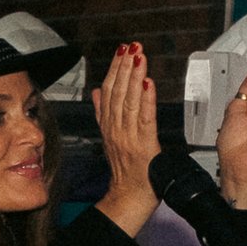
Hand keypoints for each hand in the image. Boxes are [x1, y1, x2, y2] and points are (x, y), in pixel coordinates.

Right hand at [89, 43, 160, 236]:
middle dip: (125, 66)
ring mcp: (128, 136)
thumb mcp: (110, 139)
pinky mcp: (143, 145)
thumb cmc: (125, 174)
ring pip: (129, 101)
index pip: (110, 91)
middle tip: (131, 46)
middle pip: (118, 92)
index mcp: (109, 125)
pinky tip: (148, 84)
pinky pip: (144, 119)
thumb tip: (97, 93)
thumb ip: (103, 114)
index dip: (115, 69)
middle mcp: (117, 128)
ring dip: (134, 77)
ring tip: (139, 57)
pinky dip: (146, 100)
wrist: (127, 199)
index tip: (122, 51)